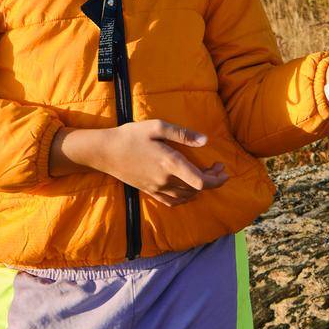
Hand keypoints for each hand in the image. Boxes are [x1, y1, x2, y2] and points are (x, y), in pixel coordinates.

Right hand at [94, 119, 228, 206]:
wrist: (106, 152)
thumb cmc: (131, 135)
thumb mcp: (157, 126)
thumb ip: (183, 134)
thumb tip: (205, 140)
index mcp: (170, 163)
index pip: (201, 182)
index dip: (216, 179)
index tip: (223, 169)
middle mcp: (165, 180)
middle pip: (197, 190)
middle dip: (213, 180)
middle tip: (217, 167)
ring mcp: (157, 188)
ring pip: (187, 197)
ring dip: (200, 188)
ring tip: (204, 174)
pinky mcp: (150, 192)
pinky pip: (173, 202)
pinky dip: (185, 197)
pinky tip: (188, 188)